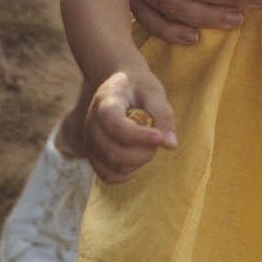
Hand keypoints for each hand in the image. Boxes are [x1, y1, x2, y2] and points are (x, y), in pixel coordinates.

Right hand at [76, 69, 177, 183]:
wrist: (119, 85)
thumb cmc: (138, 86)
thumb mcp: (154, 93)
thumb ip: (163, 116)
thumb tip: (171, 146)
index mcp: (105, 103)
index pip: (115, 126)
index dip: (139, 136)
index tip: (159, 136)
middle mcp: (92, 124)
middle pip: (114, 152)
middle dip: (143, 153)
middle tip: (157, 139)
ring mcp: (90, 142)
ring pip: (112, 168)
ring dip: (138, 162)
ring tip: (146, 144)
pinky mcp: (94, 155)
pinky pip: (109, 176)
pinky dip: (127, 173)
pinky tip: (137, 157)